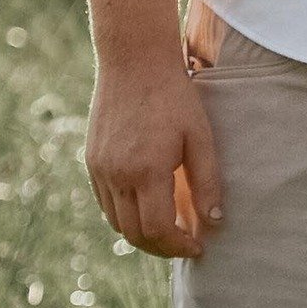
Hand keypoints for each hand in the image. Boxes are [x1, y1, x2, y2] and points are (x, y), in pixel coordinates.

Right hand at [84, 56, 222, 259]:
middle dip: (161, 247)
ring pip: (116, 222)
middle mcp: (116, 175)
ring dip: (141, 234)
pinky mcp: (91, 161)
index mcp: (145, 171)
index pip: (158, 229)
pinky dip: (124, 215)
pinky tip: (146, 207)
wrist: (134, 60)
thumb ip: (207, 180)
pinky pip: (106, 202)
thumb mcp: (199, 135)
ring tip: (169, 230)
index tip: (198, 246)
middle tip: (184, 244)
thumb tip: (215, 220)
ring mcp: (99, 169)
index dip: (178, 246)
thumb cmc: (174, 95)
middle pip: (134, 234)